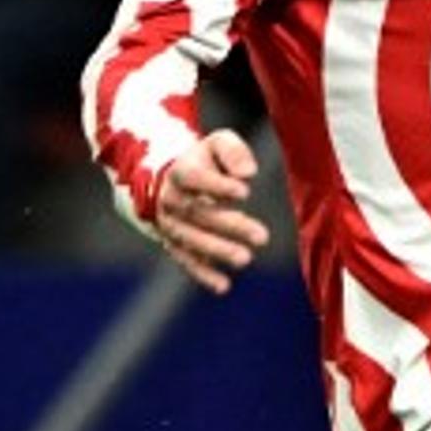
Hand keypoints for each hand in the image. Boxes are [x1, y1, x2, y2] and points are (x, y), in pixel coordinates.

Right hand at [152, 129, 269, 294]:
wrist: (168, 182)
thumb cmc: (203, 161)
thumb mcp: (217, 144)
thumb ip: (233, 151)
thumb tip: (248, 173)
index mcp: (180, 172)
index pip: (195, 178)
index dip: (217, 186)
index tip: (245, 192)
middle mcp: (170, 200)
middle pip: (198, 213)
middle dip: (230, 225)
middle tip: (262, 236)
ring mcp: (170, 225)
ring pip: (192, 239)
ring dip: (218, 250)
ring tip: (246, 258)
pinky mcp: (173, 245)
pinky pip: (186, 261)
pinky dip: (203, 275)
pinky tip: (224, 286)